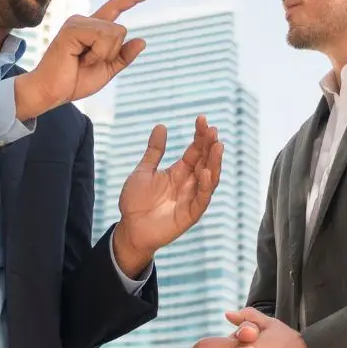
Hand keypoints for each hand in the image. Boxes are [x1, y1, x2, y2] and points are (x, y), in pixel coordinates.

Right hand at [12, 0, 153, 119]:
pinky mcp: (72, 28)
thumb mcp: (107, 70)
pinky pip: (101, 36)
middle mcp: (85, 21)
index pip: (116, 7)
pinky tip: (80, 58)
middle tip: (89, 63)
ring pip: (114, 32)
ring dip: (104, 54)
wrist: (52, 92)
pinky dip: (97, 53)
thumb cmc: (75, 80)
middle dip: (112, 52)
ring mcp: (77, 22)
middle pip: (120, 29)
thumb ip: (123, 56)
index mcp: (92, 29)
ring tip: (83, 61)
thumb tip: (142, 40)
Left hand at [114, 116, 222, 275]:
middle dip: (210, 146)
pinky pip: (202, 198)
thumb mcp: (144, 171)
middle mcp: (189, 183)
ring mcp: (191, 198)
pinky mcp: (190, 213)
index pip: (195, 151)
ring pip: (210, 178)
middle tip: (212, 130)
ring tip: (217, 146)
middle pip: (205, 162)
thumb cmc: (135, 201)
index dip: (200, 136)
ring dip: (214, 163)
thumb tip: (161, 126)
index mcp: (179, 172)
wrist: (129, 228)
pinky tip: (204, 171)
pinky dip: (205, 185)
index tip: (202, 119)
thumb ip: (154, 151)